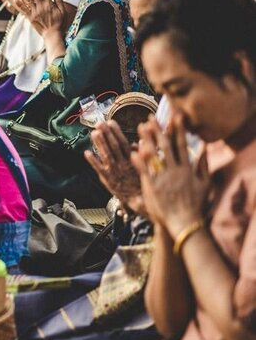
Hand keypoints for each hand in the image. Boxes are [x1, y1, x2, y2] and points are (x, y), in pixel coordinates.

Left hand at [11, 0, 68, 36]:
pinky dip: (20, 5)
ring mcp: (35, 12)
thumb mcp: (63, 12)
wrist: (52, 35)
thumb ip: (59, 1)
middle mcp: (41, 7)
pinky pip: (24, 10)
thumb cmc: (60, 24)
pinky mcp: (31, 18)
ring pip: (27, 1)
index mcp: (49, 4)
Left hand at [84, 120, 145, 215]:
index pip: (123, 143)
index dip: (116, 132)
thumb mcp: (146, 167)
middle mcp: (122, 164)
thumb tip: (138, 142)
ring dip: (99, 144)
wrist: (140, 202)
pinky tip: (86, 153)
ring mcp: (114, 171)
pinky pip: (99, 169)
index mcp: (132, 160)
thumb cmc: (143, 184)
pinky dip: (93, 161)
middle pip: (113, 146)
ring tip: (93, 133)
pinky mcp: (108, 180)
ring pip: (106, 155)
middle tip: (99, 123)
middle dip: (106, 134)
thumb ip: (141, 154)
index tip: (111, 122)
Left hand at [130, 116, 208, 237]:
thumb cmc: (196, 204)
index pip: (181, 144)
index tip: (173, 117)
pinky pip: (144, 171)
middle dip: (158, 131)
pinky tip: (133, 151)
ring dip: (147, 140)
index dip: (177, 130)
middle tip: (150, 118)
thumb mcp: (204, 183)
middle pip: (165, 146)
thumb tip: (205, 148)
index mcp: (187, 168)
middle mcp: (175, 171)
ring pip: (154, 156)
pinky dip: (139, 161)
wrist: (185, 222)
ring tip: (140, 129)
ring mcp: (163, 179)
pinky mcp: (153, 187)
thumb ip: (204, 165)